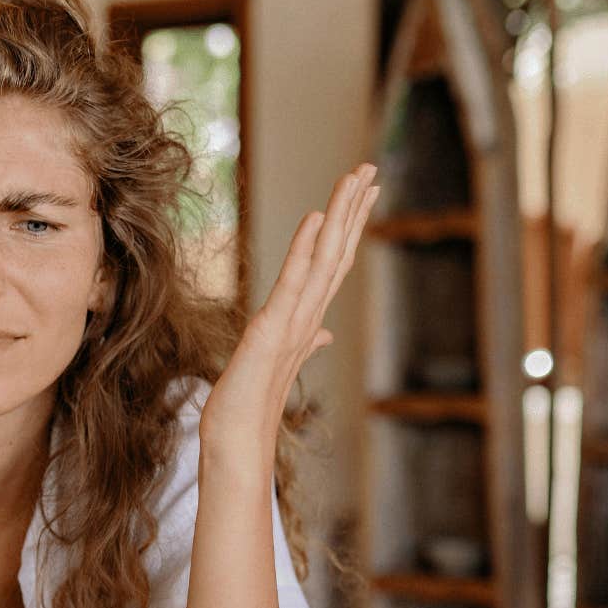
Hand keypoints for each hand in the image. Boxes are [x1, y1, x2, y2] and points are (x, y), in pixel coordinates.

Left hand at [200, 164, 377, 472]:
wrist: (237, 438)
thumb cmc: (251, 403)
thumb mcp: (277, 361)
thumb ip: (305, 341)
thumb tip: (324, 334)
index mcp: (307, 318)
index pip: (333, 263)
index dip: (350, 226)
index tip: (362, 193)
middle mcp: (309, 316)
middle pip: (338, 252)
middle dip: (354, 209)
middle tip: (370, 168)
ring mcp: (295, 321)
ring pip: (326, 258)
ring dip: (342, 216)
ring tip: (355, 178)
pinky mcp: (274, 328)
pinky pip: (294, 280)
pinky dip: (305, 248)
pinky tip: (317, 218)